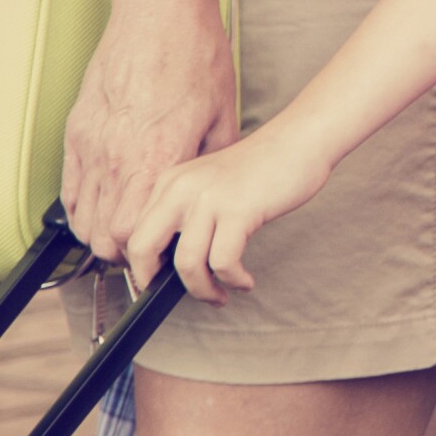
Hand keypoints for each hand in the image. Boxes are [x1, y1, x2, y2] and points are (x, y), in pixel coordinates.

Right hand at [57, 4, 239, 267]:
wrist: (159, 14)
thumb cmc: (195, 58)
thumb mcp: (223, 115)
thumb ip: (211, 162)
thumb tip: (215, 192)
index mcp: (157, 158)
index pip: (133, 234)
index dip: (145, 254)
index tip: (160, 257)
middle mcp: (116, 157)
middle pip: (101, 234)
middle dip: (121, 253)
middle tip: (143, 252)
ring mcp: (90, 143)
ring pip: (80, 215)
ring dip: (99, 233)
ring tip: (123, 233)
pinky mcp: (76, 130)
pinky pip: (69, 186)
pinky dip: (81, 206)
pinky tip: (102, 207)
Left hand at [123, 130, 334, 296]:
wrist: (302, 139)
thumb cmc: (263, 166)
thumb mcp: (210, 183)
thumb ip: (188, 212)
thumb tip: (174, 263)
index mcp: (170, 181)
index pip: (134, 233)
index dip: (141, 266)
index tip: (158, 282)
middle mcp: (182, 188)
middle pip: (143, 249)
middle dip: (153, 282)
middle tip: (172, 296)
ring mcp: (210, 199)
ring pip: (187, 264)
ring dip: (203, 290)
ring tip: (220, 294)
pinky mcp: (240, 210)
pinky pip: (224, 262)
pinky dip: (234, 280)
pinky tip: (244, 281)